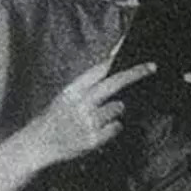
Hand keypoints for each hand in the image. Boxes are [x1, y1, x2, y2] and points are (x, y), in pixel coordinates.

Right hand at [27, 57, 156, 166]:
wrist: (39, 142)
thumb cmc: (55, 117)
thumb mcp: (65, 96)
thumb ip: (86, 85)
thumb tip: (109, 68)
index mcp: (72, 90)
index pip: (98, 70)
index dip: (114, 58)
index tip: (128, 49)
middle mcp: (81, 104)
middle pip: (114, 83)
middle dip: (135, 74)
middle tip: (151, 67)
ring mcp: (88, 121)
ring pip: (118, 107)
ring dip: (115, 110)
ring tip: (98, 117)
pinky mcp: (93, 139)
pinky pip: (116, 127)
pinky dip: (112, 128)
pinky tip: (100, 129)